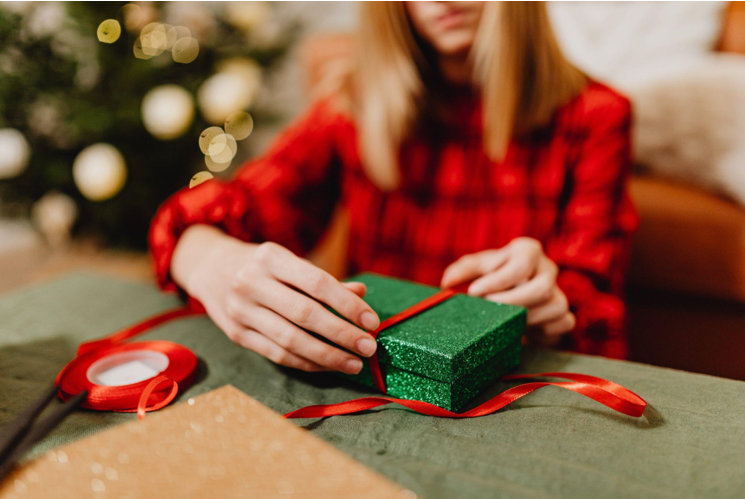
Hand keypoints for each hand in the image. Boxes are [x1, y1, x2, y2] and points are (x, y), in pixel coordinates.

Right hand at [173, 226, 379, 373]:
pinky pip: (277, 354)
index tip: (372, 321)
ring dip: (327, 356)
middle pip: (305, 314)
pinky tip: (328, 366)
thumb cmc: (262, 265)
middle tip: (369, 347)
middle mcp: (251, 282)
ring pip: (290, 340)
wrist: (209, 268)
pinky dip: (306, 363)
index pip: (317, 283)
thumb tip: (361, 295)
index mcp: (271, 257)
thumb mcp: (290, 262)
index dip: (348, 305)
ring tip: (354, 363)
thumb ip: (325, 281)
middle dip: (342, 334)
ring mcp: (240, 310)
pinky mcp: (236, 334)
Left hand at [441, 237, 574, 344]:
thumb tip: (447, 283)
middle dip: (512, 302)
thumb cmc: (494, 277)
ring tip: (503, 321)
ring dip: (526, 318)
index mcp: (528, 251)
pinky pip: (563, 323)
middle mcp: (548, 269)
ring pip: (554, 306)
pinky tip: (524, 331)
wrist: (514, 298)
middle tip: (488, 308)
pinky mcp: (565, 315)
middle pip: (541, 287)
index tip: (473, 292)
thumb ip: (463, 270)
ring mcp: (560, 291)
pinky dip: (543, 330)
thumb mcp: (478, 268)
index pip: (521, 264)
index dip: (497, 281)